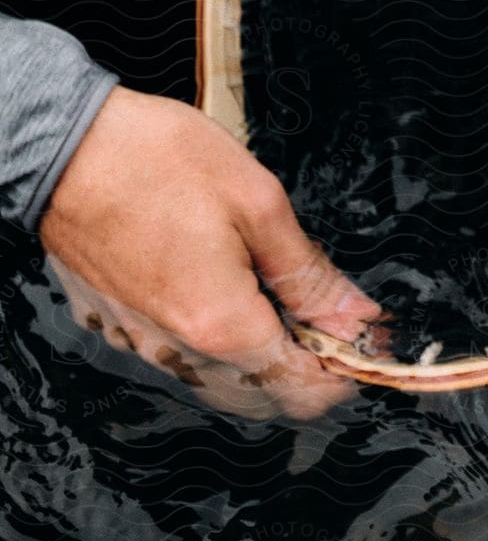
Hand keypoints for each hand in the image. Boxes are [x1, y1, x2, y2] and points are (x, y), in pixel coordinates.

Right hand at [39, 86, 378, 419]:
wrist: (66, 146)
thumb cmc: (158, 162)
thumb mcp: (258, 203)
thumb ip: (309, 273)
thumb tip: (355, 318)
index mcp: (222, 326)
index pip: (303, 390)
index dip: (347, 368)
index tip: (369, 333)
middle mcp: (180, 350)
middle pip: (264, 393)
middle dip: (310, 363)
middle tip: (334, 310)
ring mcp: (142, 340)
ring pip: (222, 377)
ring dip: (263, 351)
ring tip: (285, 292)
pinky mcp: (118, 321)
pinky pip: (180, 352)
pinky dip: (217, 335)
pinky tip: (229, 284)